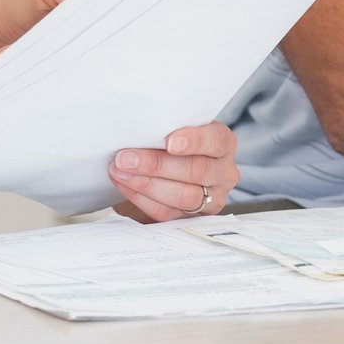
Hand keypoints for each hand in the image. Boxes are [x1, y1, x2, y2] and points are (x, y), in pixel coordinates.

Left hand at [109, 122, 239, 221]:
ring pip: (183, 196)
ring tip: (120, 172)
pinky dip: (142, 199)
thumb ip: (166, 127)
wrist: (171, 169)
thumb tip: (138, 126)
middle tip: (126, 158)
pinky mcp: (192, 218)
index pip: (216, 140)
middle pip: (196, 170)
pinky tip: (125, 185)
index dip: (194, 141)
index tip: (170, 142)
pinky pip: (167, 212)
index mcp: (223, 144)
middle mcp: (223, 172)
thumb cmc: (173, 143)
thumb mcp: (177, 129)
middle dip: (156, 164)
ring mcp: (211, 199)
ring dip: (146, 184)